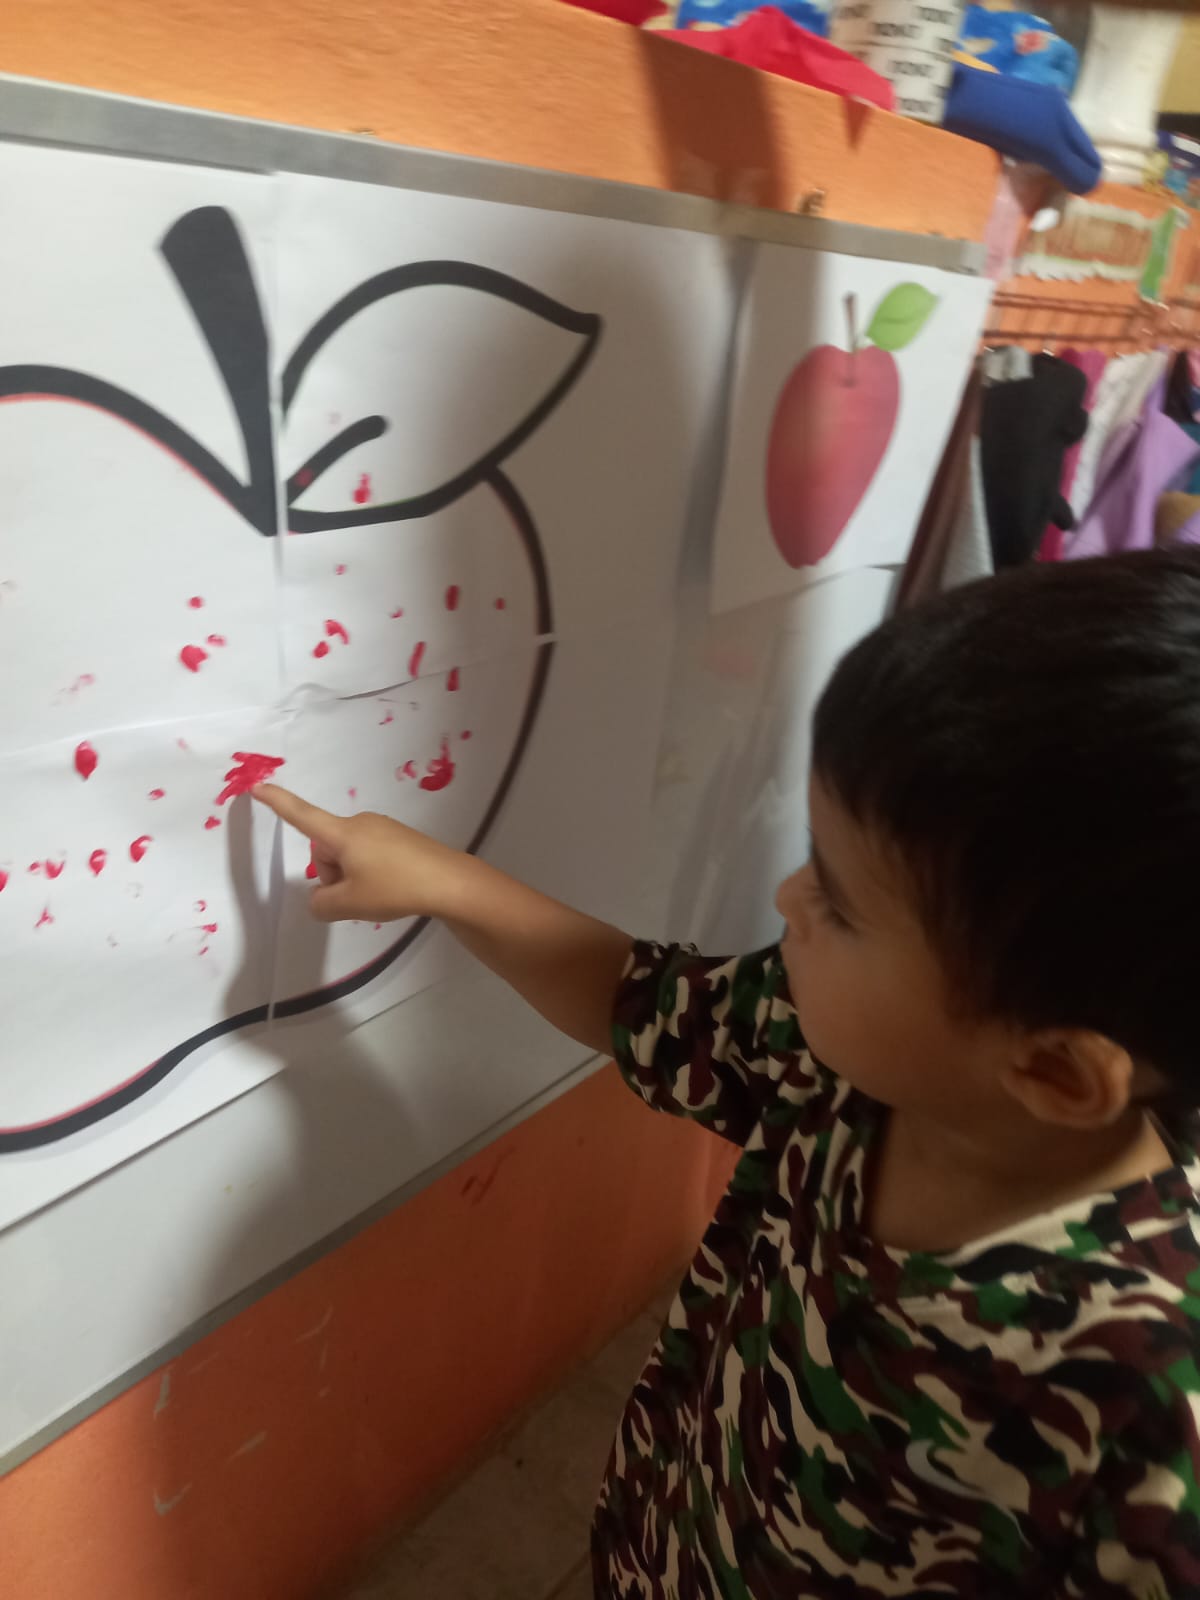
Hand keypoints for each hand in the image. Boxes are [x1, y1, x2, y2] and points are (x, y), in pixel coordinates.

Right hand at [252, 783, 466, 922]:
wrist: (449, 882)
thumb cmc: (395, 887)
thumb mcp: (348, 904)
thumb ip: (321, 904)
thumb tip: (320, 899)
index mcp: (342, 834)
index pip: (301, 816)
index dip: (278, 803)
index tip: (257, 786)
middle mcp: (360, 823)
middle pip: (326, 848)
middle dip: (331, 874)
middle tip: (355, 897)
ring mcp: (382, 828)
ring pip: (348, 855)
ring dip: (351, 876)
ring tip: (378, 895)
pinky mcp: (400, 838)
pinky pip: (369, 855)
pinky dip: (370, 874)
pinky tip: (392, 889)